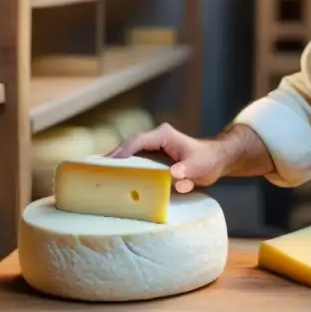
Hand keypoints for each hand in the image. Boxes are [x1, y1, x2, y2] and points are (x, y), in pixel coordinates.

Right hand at [106, 123, 226, 192]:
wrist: (217, 159)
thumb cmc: (208, 160)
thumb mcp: (199, 167)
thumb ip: (186, 171)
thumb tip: (174, 175)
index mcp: (163, 135)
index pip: (137, 141)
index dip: (123, 152)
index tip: (110, 164)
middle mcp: (156, 137)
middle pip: (128, 145)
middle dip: (112, 157)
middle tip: (93, 170)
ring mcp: (153, 145)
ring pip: (129, 151)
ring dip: (115, 162)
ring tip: (97, 174)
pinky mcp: (153, 154)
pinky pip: (134, 158)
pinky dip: (123, 166)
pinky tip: (112, 176)